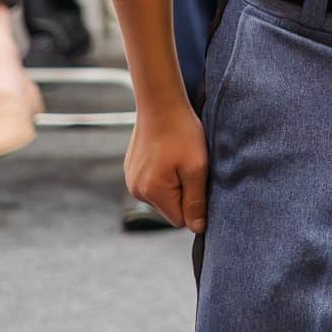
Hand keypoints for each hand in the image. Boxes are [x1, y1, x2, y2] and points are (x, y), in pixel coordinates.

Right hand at [125, 98, 210, 231]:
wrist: (160, 103)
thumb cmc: (182, 133)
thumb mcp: (197, 167)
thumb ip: (196, 201)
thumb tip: (198, 228)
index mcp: (152, 192)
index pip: (179, 220)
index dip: (195, 206)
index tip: (201, 182)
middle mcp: (136, 190)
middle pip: (170, 208)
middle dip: (184, 193)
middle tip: (191, 166)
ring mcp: (131, 179)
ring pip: (162, 195)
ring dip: (174, 183)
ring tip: (180, 157)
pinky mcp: (131, 169)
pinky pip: (152, 182)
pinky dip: (163, 173)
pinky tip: (168, 154)